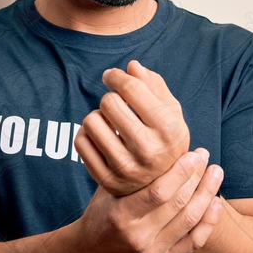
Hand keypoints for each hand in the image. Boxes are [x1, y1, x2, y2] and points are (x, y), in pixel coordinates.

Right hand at [73, 148, 223, 252]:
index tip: (193, 154)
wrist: (90, 252)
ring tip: (215, 173)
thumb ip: (131, 171)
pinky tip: (216, 202)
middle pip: (178, 205)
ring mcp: (152, 252)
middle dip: (197, 177)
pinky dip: (208, 222)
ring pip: (190, 221)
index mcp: (121, 216)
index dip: (180, 171)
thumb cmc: (100, 213)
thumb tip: (154, 139)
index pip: (158, 192)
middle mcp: (138, 237)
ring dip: (207, 194)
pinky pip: (194, 242)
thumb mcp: (107, 190)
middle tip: (205, 156)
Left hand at [75, 60, 189, 195]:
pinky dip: (87, 134)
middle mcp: (148, 150)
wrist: (160, 185)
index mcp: (169, 129)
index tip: (111, 76)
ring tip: (110, 122)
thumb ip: (155, 85)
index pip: (131, 88)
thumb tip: (132, 66)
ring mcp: (126, 168)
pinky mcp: (106, 179)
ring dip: (98, 116)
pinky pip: (80, 141)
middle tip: (116, 105)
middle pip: (109, 102)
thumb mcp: (171, 112)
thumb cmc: (165, 140)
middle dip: (111, 98)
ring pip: (90, 120)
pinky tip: (101, 136)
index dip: (116, 76)